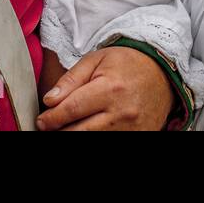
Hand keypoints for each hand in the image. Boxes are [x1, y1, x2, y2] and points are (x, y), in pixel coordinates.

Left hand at [35, 46, 173, 130]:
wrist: (161, 72)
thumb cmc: (125, 63)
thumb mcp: (96, 60)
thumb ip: (71, 80)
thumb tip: (49, 101)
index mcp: (110, 89)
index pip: (72, 110)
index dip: (52, 119)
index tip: (41, 121)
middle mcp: (122, 113)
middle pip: (80, 132)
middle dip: (60, 131)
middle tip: (50, 127)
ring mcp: (132, 130)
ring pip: (94, 141)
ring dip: (76, 135)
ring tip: (68, 127)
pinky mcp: (140, 136)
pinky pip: (111, 142)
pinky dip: (96, 137)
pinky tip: (88, 128)